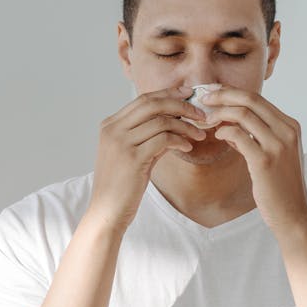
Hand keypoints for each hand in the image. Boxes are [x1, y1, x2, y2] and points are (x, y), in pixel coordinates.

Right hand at [87, 86, 207, 231]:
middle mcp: (113, 129)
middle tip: (200, 114)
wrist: (106, 211)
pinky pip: (163, 140)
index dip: (168, 94)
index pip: (143, 99)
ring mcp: (121, 142)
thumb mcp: (132, 155)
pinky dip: (180, 141)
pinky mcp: (132, 158)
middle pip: (152, 104)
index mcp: (110, 125)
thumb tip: (175, 123)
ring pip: (161, 121)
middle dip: (180, 105)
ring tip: (199, 134)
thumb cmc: (121, 185)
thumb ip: (149, 137)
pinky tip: (188, 148)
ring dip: (185, 126)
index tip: (188, 94)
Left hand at [202, 86, 306, 232]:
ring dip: (220, 113)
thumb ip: (255, 136)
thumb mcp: (274, 154)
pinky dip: (223, 132)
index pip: (258, 98)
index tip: (214, 93)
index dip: (232, 92)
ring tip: (207, 119)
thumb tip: (229, 124)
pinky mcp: (264, 160)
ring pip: (243, 114)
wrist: (292, 214)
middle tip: (204, 99)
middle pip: (250, 99)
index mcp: (290, 126)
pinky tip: (217, 136)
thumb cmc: (280, 185)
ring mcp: (277, 145)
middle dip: (223, 95)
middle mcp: (287, 131)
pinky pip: (238, 135)